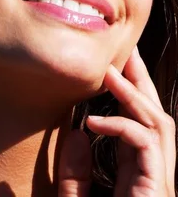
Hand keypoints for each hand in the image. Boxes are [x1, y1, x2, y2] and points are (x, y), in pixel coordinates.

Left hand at [58, 46, 175, 195]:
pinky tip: (93, 121)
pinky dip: (121, 126)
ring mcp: (160, 183)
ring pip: (158, 125)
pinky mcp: (158, 190)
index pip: (138, 128)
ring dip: (134, 94)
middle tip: (128, 51)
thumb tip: (77, 135)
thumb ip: (74, 176)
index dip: (128, 97)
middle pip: (155, 118)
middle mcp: (153, 176)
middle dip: (141, 83)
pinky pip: (146, 143)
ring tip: (109, 71)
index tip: (112, 71)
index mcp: (136, 178)